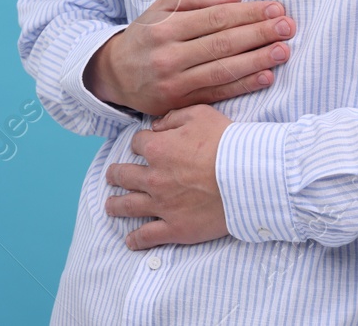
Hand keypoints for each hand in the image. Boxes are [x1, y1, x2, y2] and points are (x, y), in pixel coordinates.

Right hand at [84, 0, 292, 115]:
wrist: (115, 75)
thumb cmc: (145, 36)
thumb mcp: (160, 8)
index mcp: (165, 27)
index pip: (214, 18)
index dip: (248, 13)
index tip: (274, 8)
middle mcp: (169, 54)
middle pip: (223, 43)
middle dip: (260, 33)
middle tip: (288, 26)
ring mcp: (175, 81)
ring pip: (223, 69)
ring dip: (258, 60)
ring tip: (284, 50)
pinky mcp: (181, 102)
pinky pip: (218, 92)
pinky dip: (244, 85)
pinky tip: (265, 76)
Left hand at [105, 104, 231, 248]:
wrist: (247, 178)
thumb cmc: (227, 143)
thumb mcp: (200, 115)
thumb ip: (173, 118)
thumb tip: (157, 126)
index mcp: (158, 149)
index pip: (138, 144)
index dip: (141, 143)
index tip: (144, 146)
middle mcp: (154, 178)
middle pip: (124, 175)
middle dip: (116, 174)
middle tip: (112, 176)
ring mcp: (162, 205)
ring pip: (129, 206)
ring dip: (116, 205)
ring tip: (110, 206)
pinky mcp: (175, 228)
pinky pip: (148, 236)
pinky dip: (136, 240)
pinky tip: (129, 241)